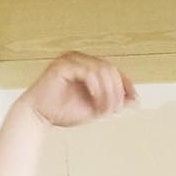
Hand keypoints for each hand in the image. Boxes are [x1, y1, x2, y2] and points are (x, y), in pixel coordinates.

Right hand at [16, 51, 135, 128]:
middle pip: (111, 70)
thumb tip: (136, 100)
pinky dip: (97, 89)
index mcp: (88, 65)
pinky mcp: (63, 65)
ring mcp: (70, 60)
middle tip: (113, 111)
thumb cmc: (64, 111)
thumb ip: (115, 103)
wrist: (39, 116)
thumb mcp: (97, 108)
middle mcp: (80, 59)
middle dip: (117, 93)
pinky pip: (89, 73)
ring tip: (103, 110)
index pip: (114, 70)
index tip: (135, 101)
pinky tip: (95, 102)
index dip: (127, 84)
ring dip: (108, 93)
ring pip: (103, 70)